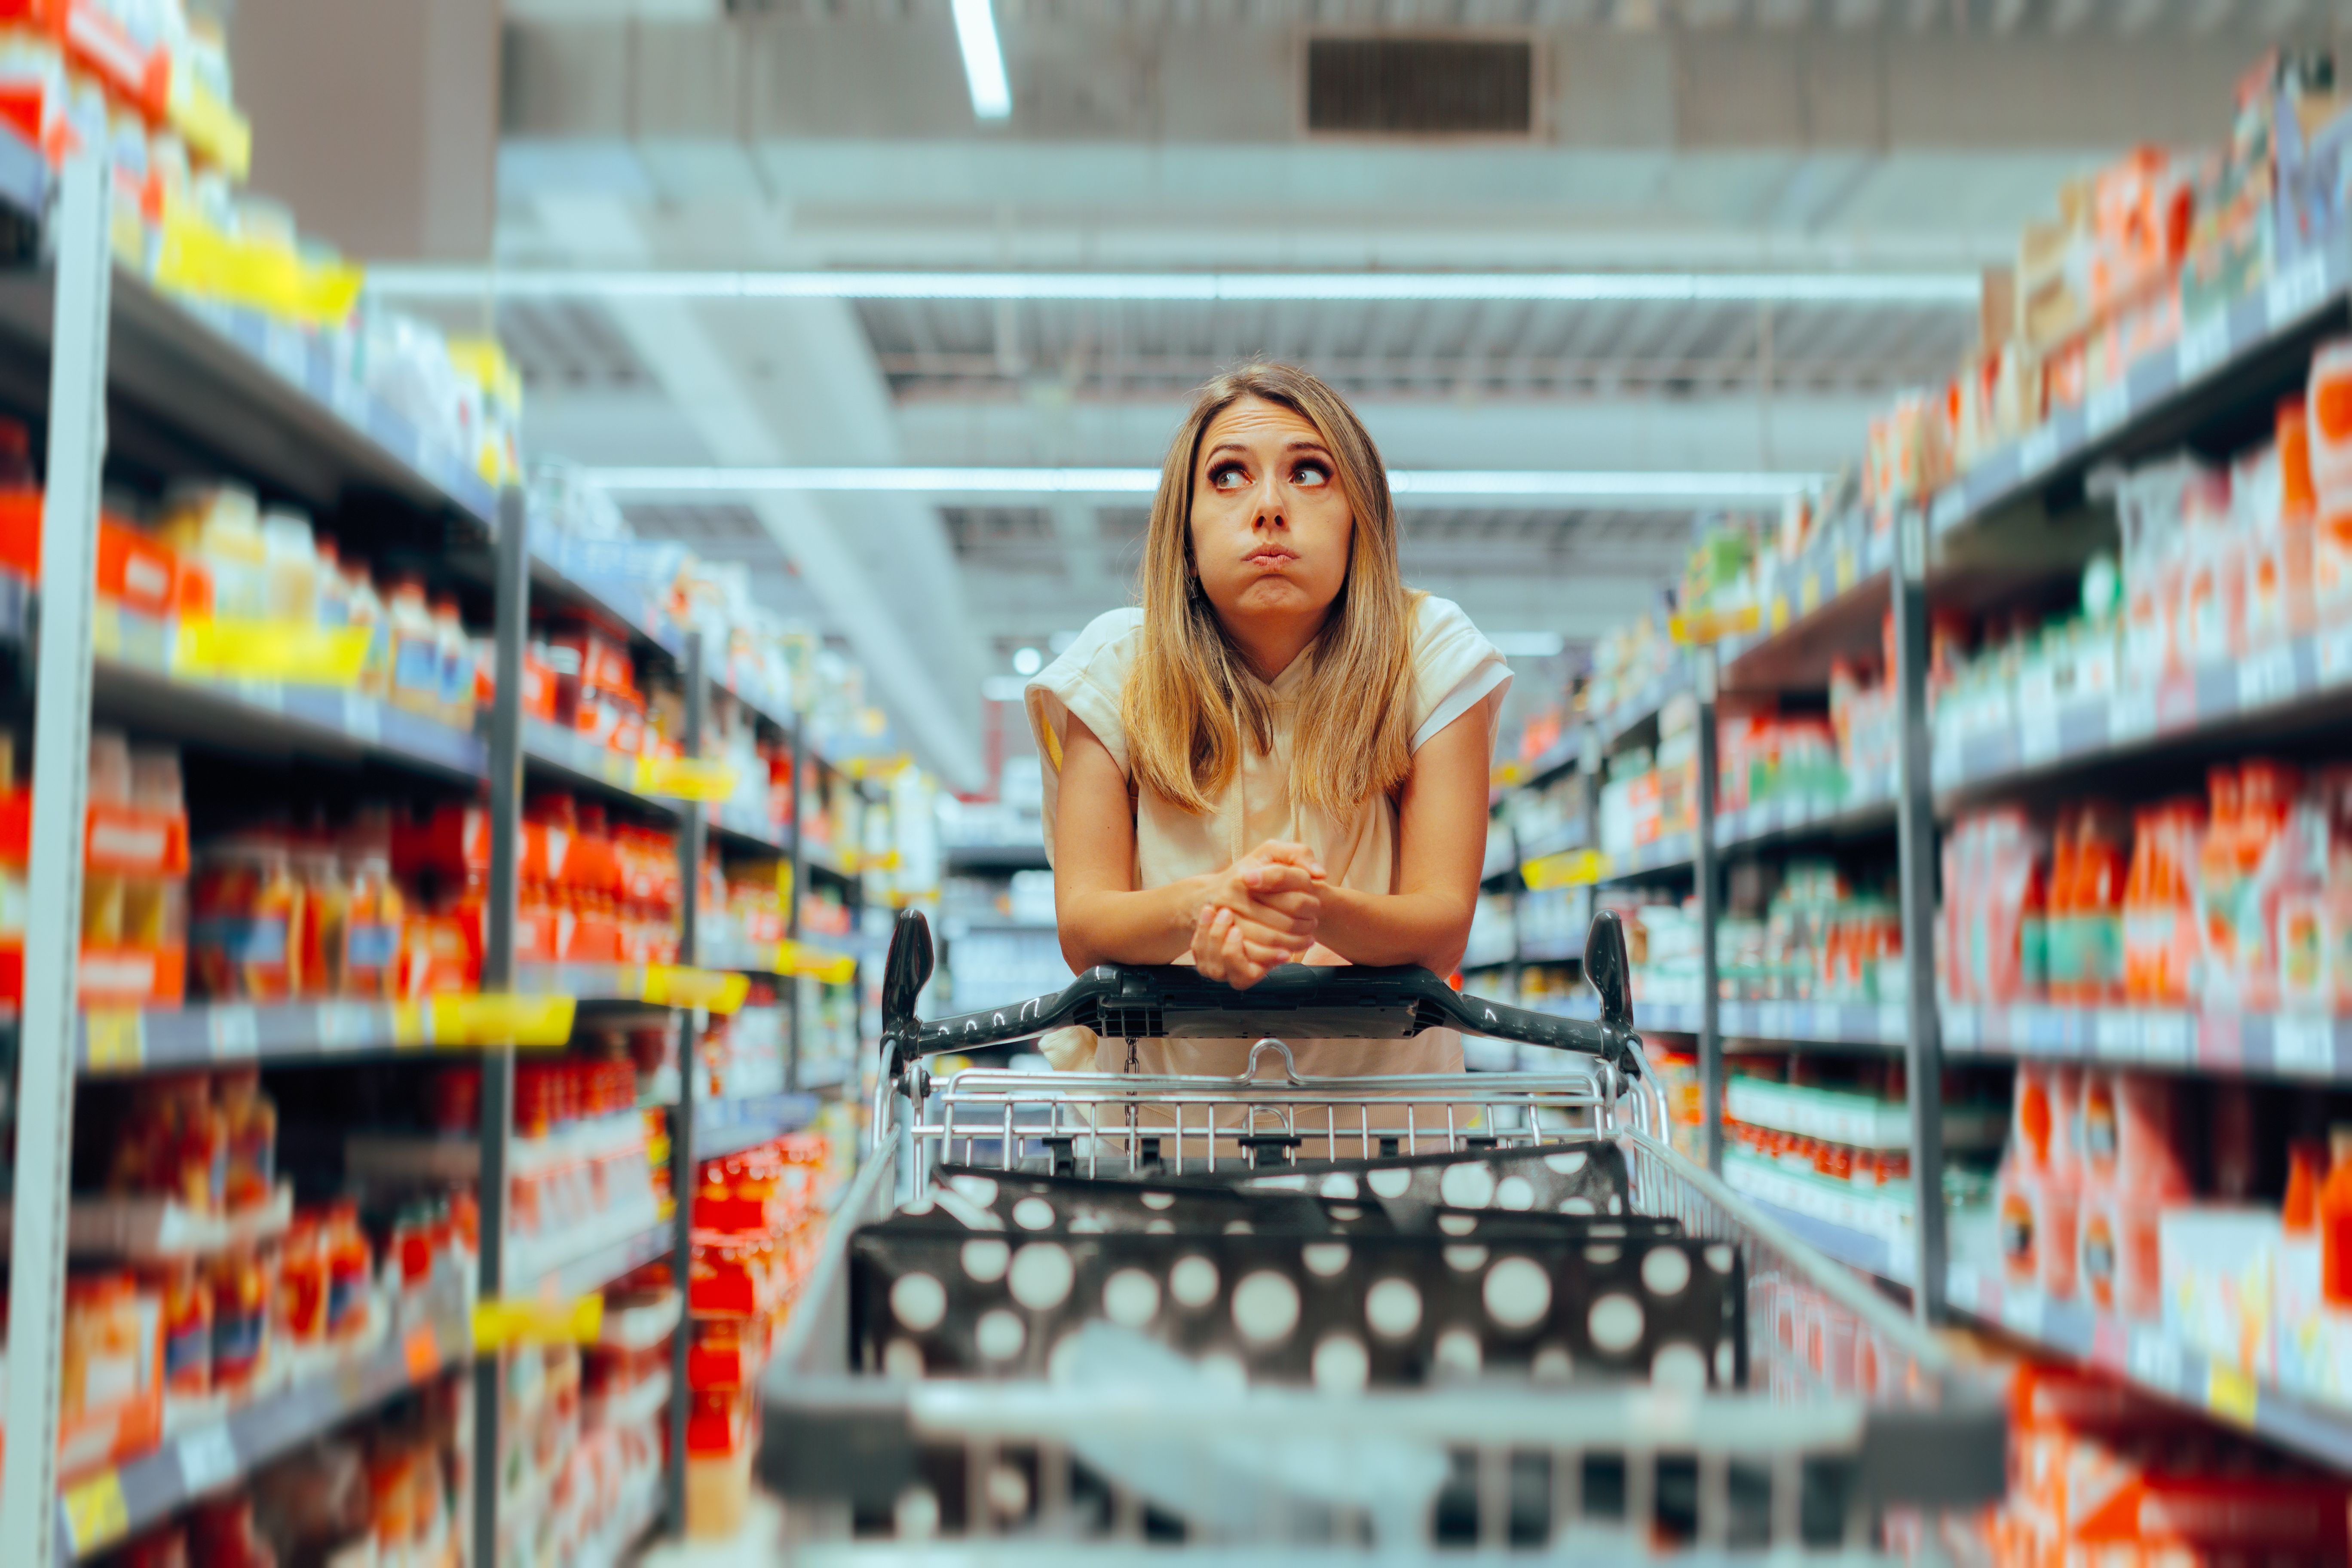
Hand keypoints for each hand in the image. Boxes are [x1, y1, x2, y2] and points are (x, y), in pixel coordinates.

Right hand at [1190, 841, 1324, 988]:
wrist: (1214, 895)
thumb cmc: (1251, 871)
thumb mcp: (1270, 852)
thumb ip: (1298, 853)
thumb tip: (1319, 874)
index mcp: (1247, 876)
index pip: (1287, 885)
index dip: (1308, 896)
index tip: (1314, 899)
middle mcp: (1234, 900)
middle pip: (1286, 915)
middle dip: (1307, 921)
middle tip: (1314, 922)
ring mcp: (1229, 923)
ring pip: (1273, 938)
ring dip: (1297, 941)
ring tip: (1308, 938)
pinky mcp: (1227, 943)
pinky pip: (1257, 955)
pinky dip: (1277, 957)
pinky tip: (1290, 953)